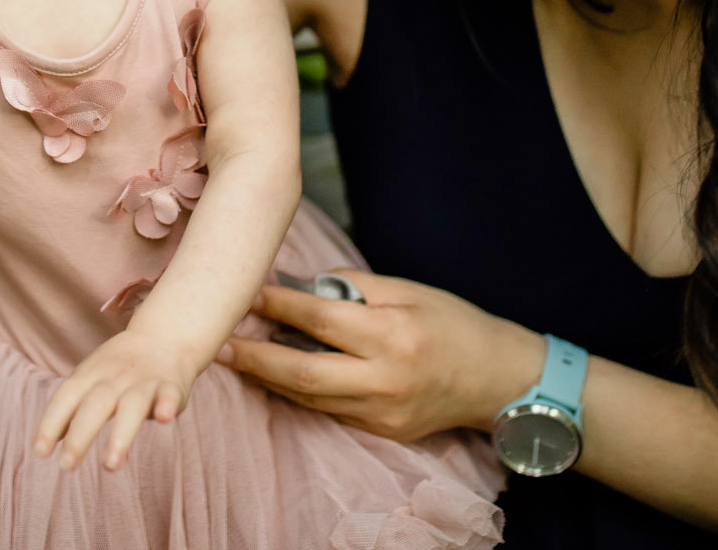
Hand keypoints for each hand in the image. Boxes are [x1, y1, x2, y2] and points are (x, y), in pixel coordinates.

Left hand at [33, 329, 201, 471]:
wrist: (163, 336)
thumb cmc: (118, 368)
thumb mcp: (89, 380)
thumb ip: (69, 411)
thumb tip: (43, 445)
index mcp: (91, 374)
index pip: (67, 396)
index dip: (52, 422)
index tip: (40, 452)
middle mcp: (116, 377)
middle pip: (96, 404)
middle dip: (80, 435)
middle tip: (66, 465)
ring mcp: (145, 381)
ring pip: (132, 405)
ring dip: (121, 435)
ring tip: (109, 465)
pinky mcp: (172, 387)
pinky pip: (169, 395)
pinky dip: (167, 405)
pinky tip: (163, 418)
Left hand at [216, 269, 540, 441]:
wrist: (497, 378)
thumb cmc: (453, 323)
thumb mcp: (409, 290)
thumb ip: (355, 287)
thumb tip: (304, 285)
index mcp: (393, 335)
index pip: (321, 319)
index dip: (278, 306)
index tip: (246, 293)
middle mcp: (385, 380)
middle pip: (303, 373)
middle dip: (256, 358)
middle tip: (220, 343)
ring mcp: (382, 413)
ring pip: (310, 399)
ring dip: (268, 379)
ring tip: (236, 358)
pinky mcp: (381, 432)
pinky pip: (328, 412)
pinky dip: (298, 393)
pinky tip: (275, 376)